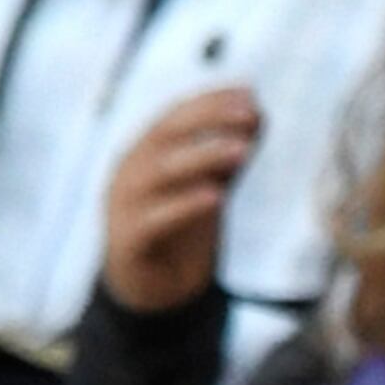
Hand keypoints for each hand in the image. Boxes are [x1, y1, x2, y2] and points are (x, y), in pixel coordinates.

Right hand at [100, 86, 262, 313]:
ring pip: (161, 173)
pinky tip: (217, 196)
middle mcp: (131, 172)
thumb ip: (228, 157)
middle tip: (249, 113)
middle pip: (165, 135)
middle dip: (207, 120)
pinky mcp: (130, 242)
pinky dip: (185, 205)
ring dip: (202, 158)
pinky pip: (155, 219)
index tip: (249, 92)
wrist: (150, 292)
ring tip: (242, 151)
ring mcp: (125, 205)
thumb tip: (259, 113)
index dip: (209, 102)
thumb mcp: (208, 189)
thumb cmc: (180, 233)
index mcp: (146, 154)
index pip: (174, 117)